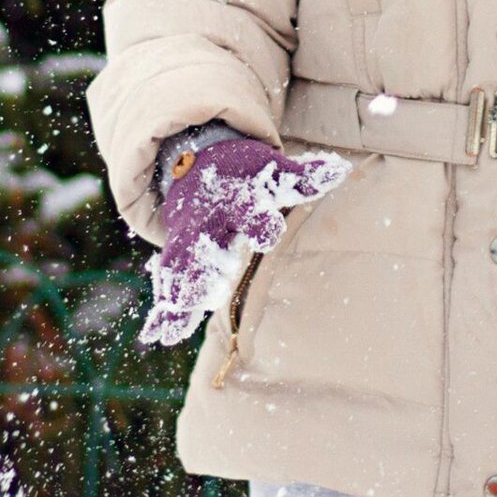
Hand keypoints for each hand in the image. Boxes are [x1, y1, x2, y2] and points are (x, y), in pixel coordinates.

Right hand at [140, 134, 350, 345]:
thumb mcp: (273, 168)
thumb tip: (339, 170)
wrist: (196, 162)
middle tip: (194, 297)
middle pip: (204, 245)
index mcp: (236, 198)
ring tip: (171, 330)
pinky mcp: (177, 252)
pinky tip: (157, 334)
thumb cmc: (245, 171)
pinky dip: (163, 308)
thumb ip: (305, 176)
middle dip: (200, 270)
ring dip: (177, 297)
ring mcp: (188, 237)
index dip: (260, 221)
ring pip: (180, 268)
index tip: (267, 232)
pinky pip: (169, 283)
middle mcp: (208, 220)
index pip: (249, 210)